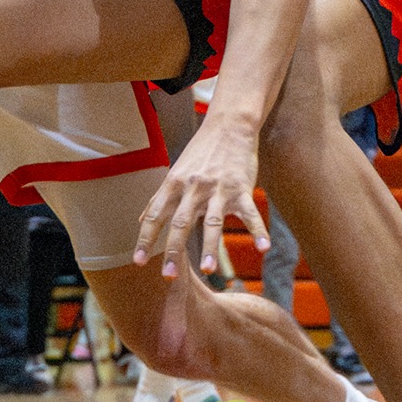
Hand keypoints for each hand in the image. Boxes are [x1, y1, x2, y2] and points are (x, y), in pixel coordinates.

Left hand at [134, 117, 269, 277]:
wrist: (229, 125)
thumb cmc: (200, 152)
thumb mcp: (175, 172)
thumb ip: (159, 198)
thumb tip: (140, 221)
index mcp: (174, 185)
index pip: (155, 215)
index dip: (145, 239)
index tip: (138, 262)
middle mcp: (194, 188)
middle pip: (181, 222)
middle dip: (174, 250)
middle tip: (169, 276)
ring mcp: (219, 189)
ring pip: (213, 221)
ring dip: (210, 246)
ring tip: (208, 270)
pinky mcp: (242, 189)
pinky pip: (250, 213)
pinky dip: (258, 231)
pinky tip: (264, 249)